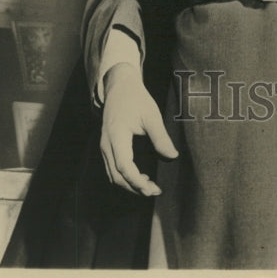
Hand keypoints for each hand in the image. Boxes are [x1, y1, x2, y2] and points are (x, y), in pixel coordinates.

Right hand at [100, 62, 177, 195]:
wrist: (119, 86)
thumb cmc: (136, 98)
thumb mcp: (151, 114)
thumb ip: (160, 137)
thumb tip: (172, 157)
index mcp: (116, 135)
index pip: (124, 166)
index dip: (137, 181)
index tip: (152, 189)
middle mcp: (106, 144)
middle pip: (116, 176)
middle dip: (135, 188)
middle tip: (155, 191)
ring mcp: (104, 146)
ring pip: (112, 175)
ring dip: (130, 185)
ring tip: (149, 187)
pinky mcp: (107, 146)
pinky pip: (112, 168)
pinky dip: (125, 178)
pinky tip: (140, 177)